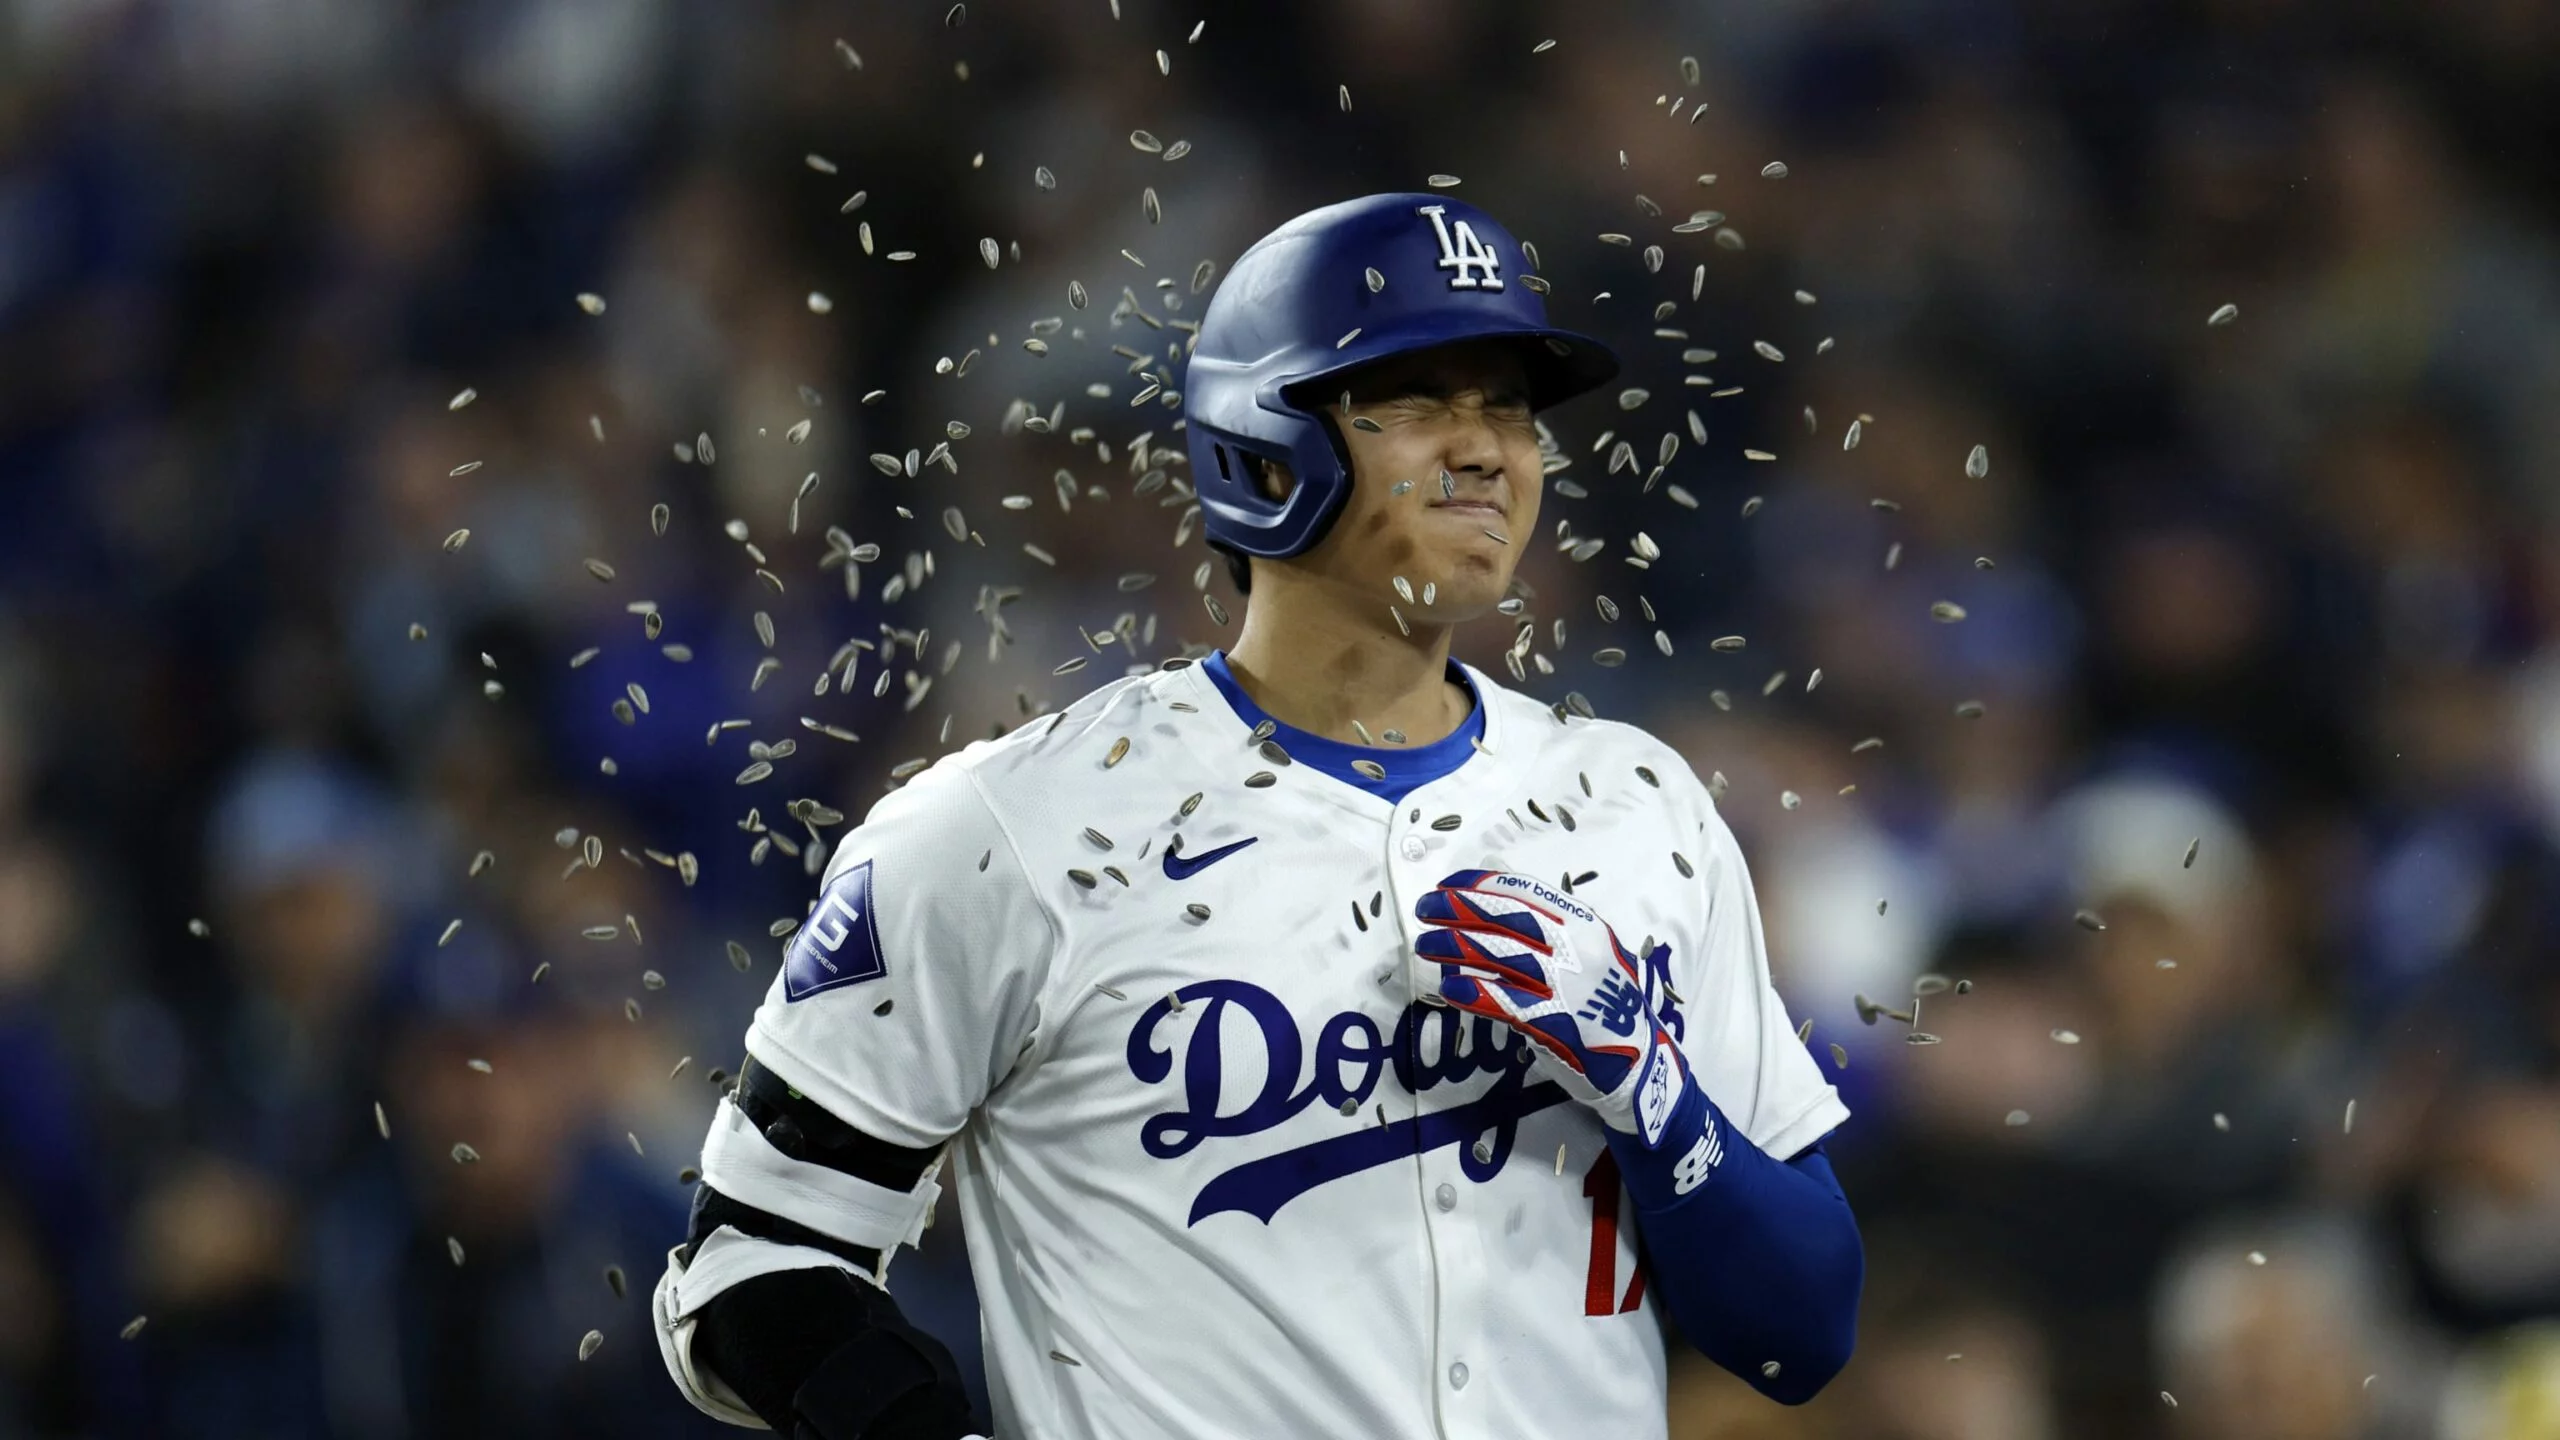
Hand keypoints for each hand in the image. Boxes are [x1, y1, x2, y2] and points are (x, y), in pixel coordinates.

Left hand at [1413, 869, 1690, 1145]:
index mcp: (1584, 924)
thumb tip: (1496, 876)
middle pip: (1509, 917)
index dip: (1480, 884)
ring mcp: (1568, 985)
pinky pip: (1508, 1003)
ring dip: (1457, 946)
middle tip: (1424, 908)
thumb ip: (1545, 917)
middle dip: (1461, 908)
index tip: (1447, 885)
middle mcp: (1577, 948)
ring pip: (1503, 955)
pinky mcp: (1558, 1023)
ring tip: (1426, 944)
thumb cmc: (1605, 1001)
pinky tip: (1452, 987)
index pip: (1526, 891)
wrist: (1641, 1060)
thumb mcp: (1586, 948)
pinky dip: (1477, 992)